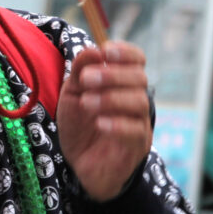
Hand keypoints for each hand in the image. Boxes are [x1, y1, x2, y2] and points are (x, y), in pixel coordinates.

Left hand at [57, 42, 152, 200]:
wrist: (79, 165)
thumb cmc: (79, 125)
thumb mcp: (72, 93)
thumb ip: (81, 70)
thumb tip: (94, 49)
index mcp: (123, 83)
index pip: (138, 60)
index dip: (125, 52)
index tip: (105, 51)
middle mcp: (136, 100)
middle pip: (139, 78)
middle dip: (112, 75)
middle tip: (85, 80)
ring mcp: (140, 123)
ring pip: (139, 102)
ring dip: (111, 98)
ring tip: (86, 104)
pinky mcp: (137, 147)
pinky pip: (136, 130)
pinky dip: (117, 124)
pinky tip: (99, 123)